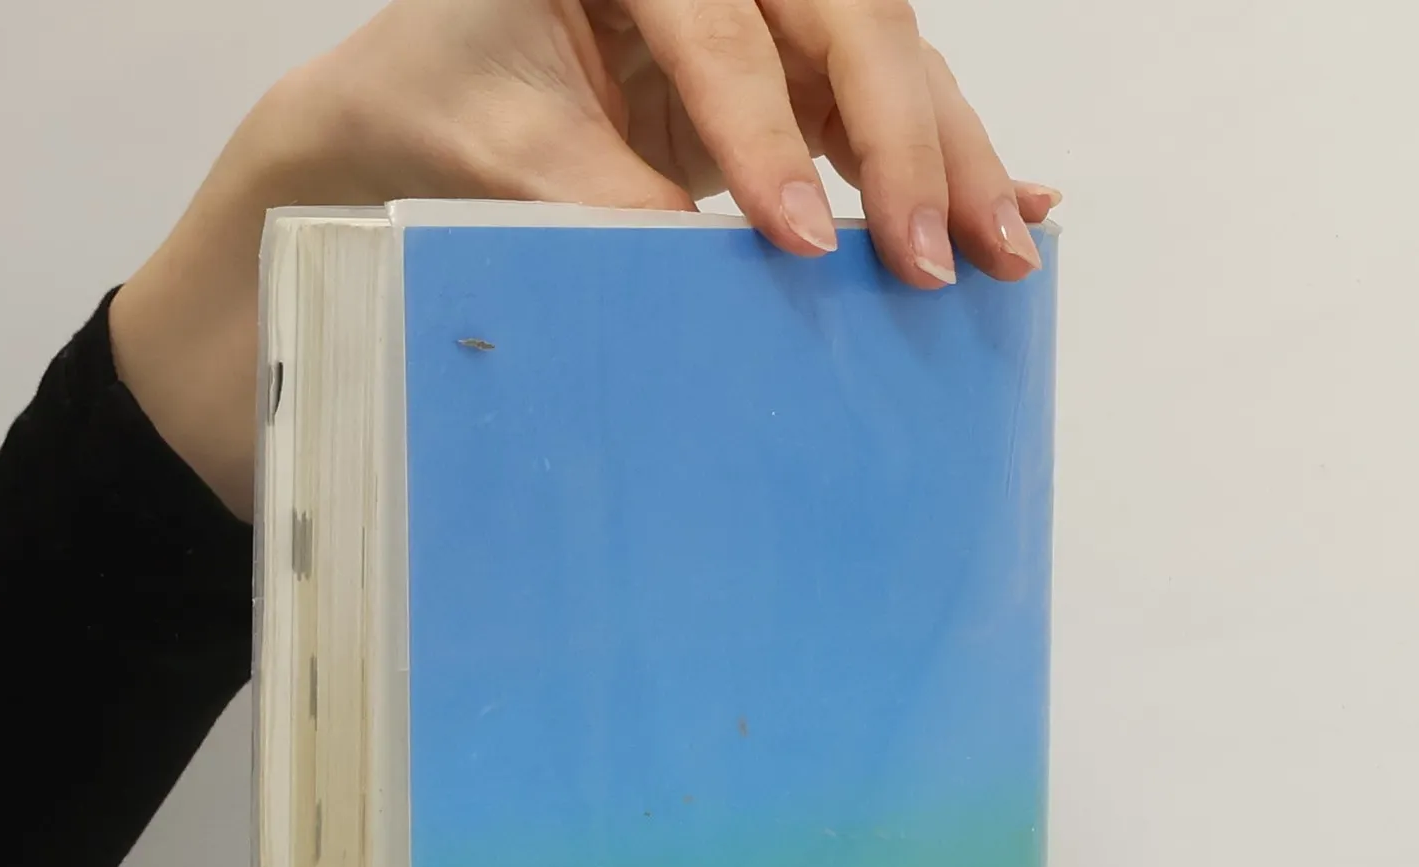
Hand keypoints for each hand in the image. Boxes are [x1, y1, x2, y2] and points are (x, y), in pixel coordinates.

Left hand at [111, 0, 1057, 516]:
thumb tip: (718, 286)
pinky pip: (872, 105)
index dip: (766, 137)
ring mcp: (755, 6)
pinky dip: (935, 159)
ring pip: (881, 58)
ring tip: (1006, 249)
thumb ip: (603, 209)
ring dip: (949, 156)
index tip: (802, 241)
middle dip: (903, 140)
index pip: (718, 30)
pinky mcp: (778, 71)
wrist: (407, 115)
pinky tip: (1011, 203)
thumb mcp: (502, 161)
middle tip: (942, 254)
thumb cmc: (435, 112)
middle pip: (841, 18)